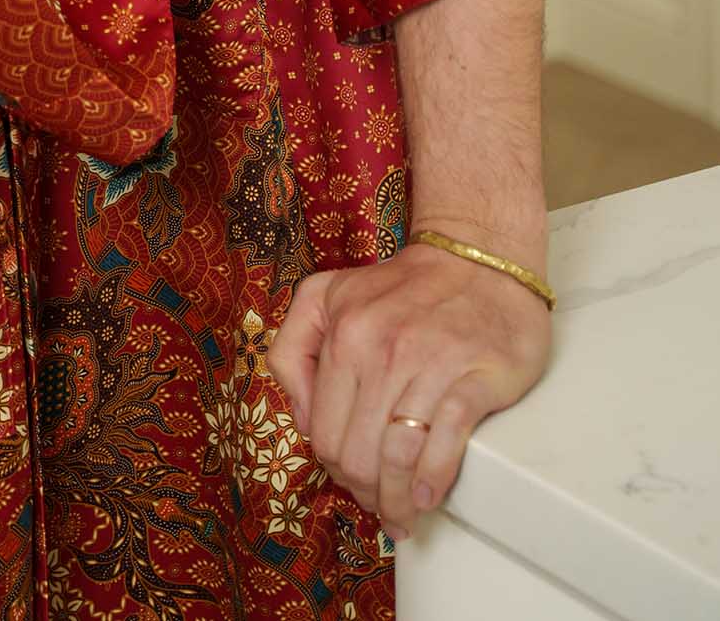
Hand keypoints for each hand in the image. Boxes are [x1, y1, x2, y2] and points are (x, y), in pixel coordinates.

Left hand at [267, 241, 552, 537]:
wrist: (479, 259)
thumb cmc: (403, 288)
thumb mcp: (326, 295)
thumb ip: (294, 348)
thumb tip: (304, 419)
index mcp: (343, 331)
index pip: (323, 431)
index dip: (334, 468)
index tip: (351, 481)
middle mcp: (382, 347)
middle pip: (357, 452)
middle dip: (365, 491)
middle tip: (379, 504)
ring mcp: (430, 363)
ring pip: (398, 456)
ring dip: (397, 500)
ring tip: (403, 514)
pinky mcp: (475, 377)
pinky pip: (445, 441)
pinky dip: (432, 478)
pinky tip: (427, 495)